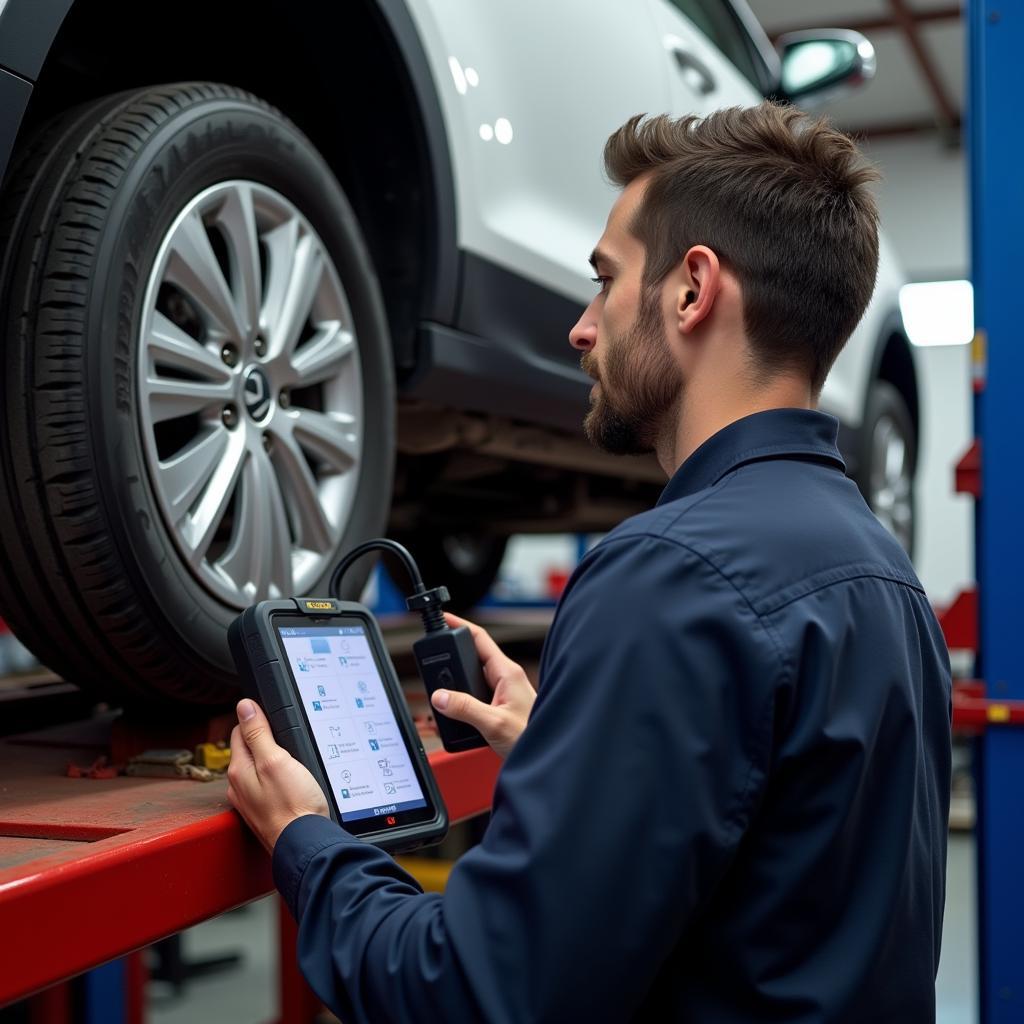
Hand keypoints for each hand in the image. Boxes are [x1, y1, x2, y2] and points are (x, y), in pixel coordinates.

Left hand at [227, 699, 329, 852]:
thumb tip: (244, 706)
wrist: (305, 844)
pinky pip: (266, 786)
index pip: (240, 731)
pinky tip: (291, 783)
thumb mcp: (276, 760)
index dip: (257, 720)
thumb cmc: (293, 806)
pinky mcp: (264, 812)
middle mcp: (238, 786)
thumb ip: (258, 733)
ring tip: (292, 762)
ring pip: (257, 769)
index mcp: (238, 770)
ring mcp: (251, 801)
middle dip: (265, 741)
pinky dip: (276, 779)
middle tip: (287, 741)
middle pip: (248, 750)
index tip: (275, 720)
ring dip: (271, 761)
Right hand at [430, 613, 536, 759]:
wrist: (549, 757)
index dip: (460, 625)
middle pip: (472, 658)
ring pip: (472, 680)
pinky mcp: (500, 707)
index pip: (479, 638)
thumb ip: (465, 709)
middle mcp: (505, 678)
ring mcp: (503, 692)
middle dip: (451, 658)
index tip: (443, 618)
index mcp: (507, 673)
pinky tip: (453, 713)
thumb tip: (440, 696)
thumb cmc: (533, 736)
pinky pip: (475, 697)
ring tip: (439, 692)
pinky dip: (461, 702)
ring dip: (455, 685)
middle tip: (431, 659)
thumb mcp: (494, 723)